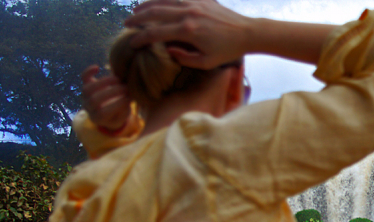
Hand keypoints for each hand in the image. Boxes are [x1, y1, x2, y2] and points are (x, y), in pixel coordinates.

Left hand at [81, 65, 131, 131]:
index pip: (104, 112)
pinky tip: (97, 67)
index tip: (130, 98)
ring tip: (119, 79)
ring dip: (104, 82)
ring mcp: (85, 96)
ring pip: (88, 88)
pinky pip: (84, 77)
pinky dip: (88, 71)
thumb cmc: (117, 114)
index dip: (117, 104)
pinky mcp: (86, 85)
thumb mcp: (122, 117)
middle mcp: (88, 108)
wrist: (104, 112)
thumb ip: (124, 110)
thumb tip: (129, 97)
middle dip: (112, 92)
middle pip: (95, 100)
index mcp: (97, 118)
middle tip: (126, 88)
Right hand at [125, 0, 250, 69]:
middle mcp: (188, 13)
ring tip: (136, 10)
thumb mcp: (206, 63)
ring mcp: (194, 2)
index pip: (156, 33)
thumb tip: (167, 50)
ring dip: (147, 4)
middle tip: (127, 23)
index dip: (141, 38)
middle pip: (154, 12)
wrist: (247, 33)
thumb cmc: (227, 51)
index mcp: (188, 31)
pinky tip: (156, 3)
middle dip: (137, 18)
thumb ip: (184, 58)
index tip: (132, 43)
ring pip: (163, 0)